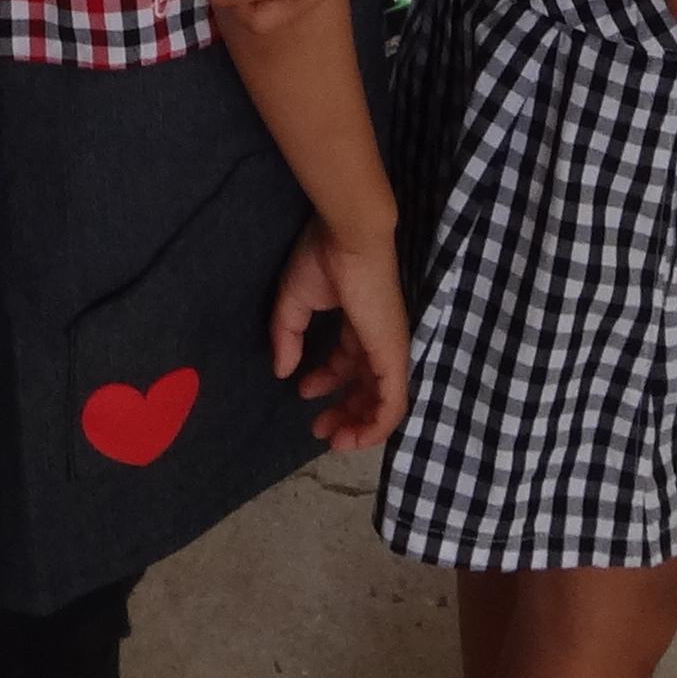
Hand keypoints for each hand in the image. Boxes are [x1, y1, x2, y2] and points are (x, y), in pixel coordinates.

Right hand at [270, 216, 408, 451]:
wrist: (349, 237)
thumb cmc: (323, 259)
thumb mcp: (293, 300)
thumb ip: (287, 335)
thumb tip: (283, 370)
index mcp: (358, 323)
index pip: (348, 361)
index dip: (326, 381)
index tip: (303, 392)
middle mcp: (377, 340)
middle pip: (366, 387)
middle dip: (343, 411)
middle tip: (320, 430)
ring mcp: (388, 350)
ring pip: (383, 403)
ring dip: (359, 426)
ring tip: (334, 440)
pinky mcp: (393, 357)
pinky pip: (393, 404)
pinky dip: (376, 426)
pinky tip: (354, 437)